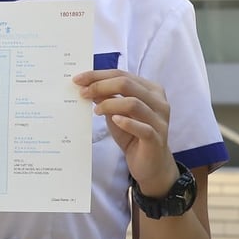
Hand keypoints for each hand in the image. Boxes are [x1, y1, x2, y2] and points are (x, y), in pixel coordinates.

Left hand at [73, 69, 178, 195]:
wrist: (149, 164)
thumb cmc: (132, 134)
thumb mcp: (116, 113)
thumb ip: (106, 98)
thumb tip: (87, 85)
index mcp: (150, 90)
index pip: (122, 74)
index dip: (98, 75)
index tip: (78, 79)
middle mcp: (158, 101)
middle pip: (126, 84)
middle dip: (100, 86)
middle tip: (83, 93)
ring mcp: (159, 120)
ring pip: (133, 103)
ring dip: (109, 104)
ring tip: (96, 111)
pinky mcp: (156, 138)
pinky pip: (142, 127)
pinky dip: (126, 122)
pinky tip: (114, 120)